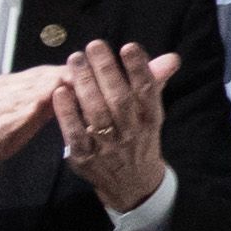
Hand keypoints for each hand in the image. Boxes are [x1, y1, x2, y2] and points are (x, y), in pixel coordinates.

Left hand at [48, 37, 180, 205]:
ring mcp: (108, 147)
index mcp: (150, 119)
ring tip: (75, 59)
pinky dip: (67, 113)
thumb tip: (171, 57)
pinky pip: (75, 134)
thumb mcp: (152, 114)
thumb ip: (155, 83)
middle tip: (93, 45)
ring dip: (84, 84)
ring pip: (96, 113)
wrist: (132, 184)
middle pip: (119, 99)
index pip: (147, 91)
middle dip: (106, 70)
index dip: (139, 69)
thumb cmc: (140, 140)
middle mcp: (132, 133)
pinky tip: (59, 92)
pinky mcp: (85, 158)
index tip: (128, 47)